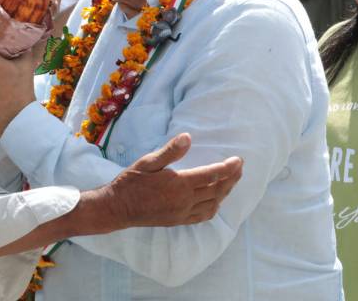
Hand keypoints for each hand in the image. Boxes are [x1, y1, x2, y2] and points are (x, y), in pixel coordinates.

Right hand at [88, 134, 243, 232]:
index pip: (211, 174)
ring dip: (225, 192)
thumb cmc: (131, 181)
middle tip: (240, 168)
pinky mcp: (178, 220)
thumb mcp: (148, 162)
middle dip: (231, 178)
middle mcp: (185, 200)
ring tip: (231, 181)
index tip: (238, 160)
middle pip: (217, 190)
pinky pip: (203, 215)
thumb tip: (187, 137)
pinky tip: (215, 201)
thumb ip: (170, 151)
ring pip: (213, 203)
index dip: (228, 167)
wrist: (118, 207)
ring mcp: (183, 212)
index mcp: (179, 184)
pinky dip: (214, 207)